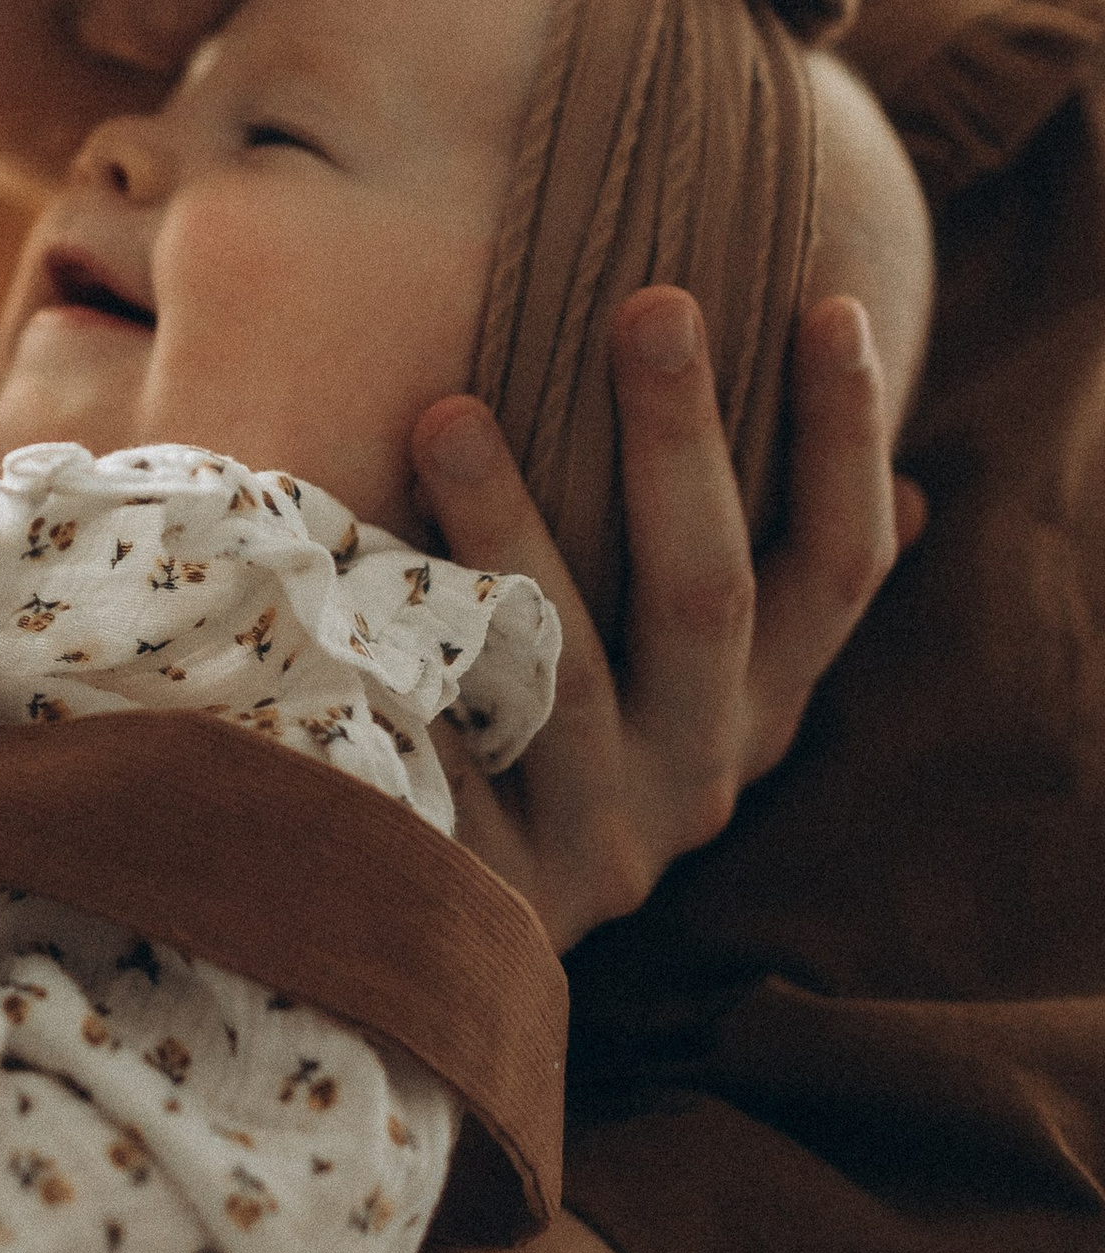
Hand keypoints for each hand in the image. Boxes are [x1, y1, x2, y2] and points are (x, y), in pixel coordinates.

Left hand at [413, 286, 915, 948]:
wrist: (441, 950)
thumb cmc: (558, 757)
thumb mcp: (678, 688)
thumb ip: (764, 594)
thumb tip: (910, 495)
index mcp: (753, 710)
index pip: (834, 571)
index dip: (843, 445)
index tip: (832, 307)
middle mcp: (696, 775)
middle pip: (707, 595)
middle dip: (683, 443)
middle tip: (652, 302)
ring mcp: (593, 834)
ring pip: (566, 670)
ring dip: (512, 527)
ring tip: (447, 411)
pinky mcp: (483, 878)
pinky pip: (440, 751)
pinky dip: (402, 666)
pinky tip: (342, 572)